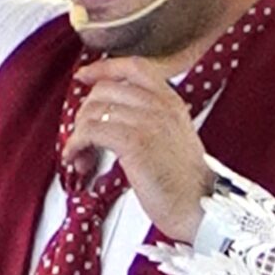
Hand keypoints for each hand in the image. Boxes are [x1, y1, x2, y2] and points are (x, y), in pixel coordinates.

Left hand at [63, 59, 215, 241]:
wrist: (199, 207)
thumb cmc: (184, 184)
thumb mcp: (172, 138)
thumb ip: (149, 120)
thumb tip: (110, 116)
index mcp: (171, 101)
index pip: (134, 67)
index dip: (103, 68)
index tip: (83, 76)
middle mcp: (160, 106)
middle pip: (106, 90)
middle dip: (85, 112)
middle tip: (81, 136)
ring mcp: (148, 122)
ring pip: (94, 111)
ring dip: (78, 134)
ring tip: (79, 155)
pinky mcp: (135, 143)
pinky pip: (91, 132)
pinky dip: (76, 144)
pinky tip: (75, 158)